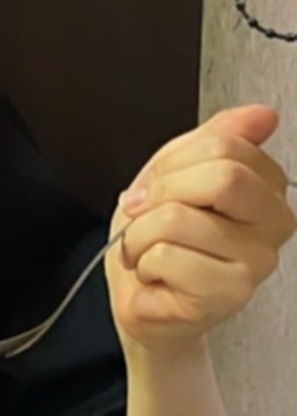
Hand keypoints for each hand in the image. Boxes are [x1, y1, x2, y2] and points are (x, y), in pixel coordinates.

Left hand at [105, 105, 295, 359]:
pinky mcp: (231, 293)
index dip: (171, 165)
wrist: (143, 299)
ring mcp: (258, 261)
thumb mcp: (175, 175)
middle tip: (147, 217)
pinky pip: (166, 256)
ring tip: (149, 252)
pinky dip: (143, 263)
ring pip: (178, 218)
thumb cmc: (160, 243)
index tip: (157, 188)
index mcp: (267, 187)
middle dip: (160, 193)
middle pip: (220, 177)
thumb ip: (214, 140)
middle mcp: (276, 223)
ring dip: (140, 235)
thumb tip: (262, 116)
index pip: (224, 145)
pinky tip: (157, 277)